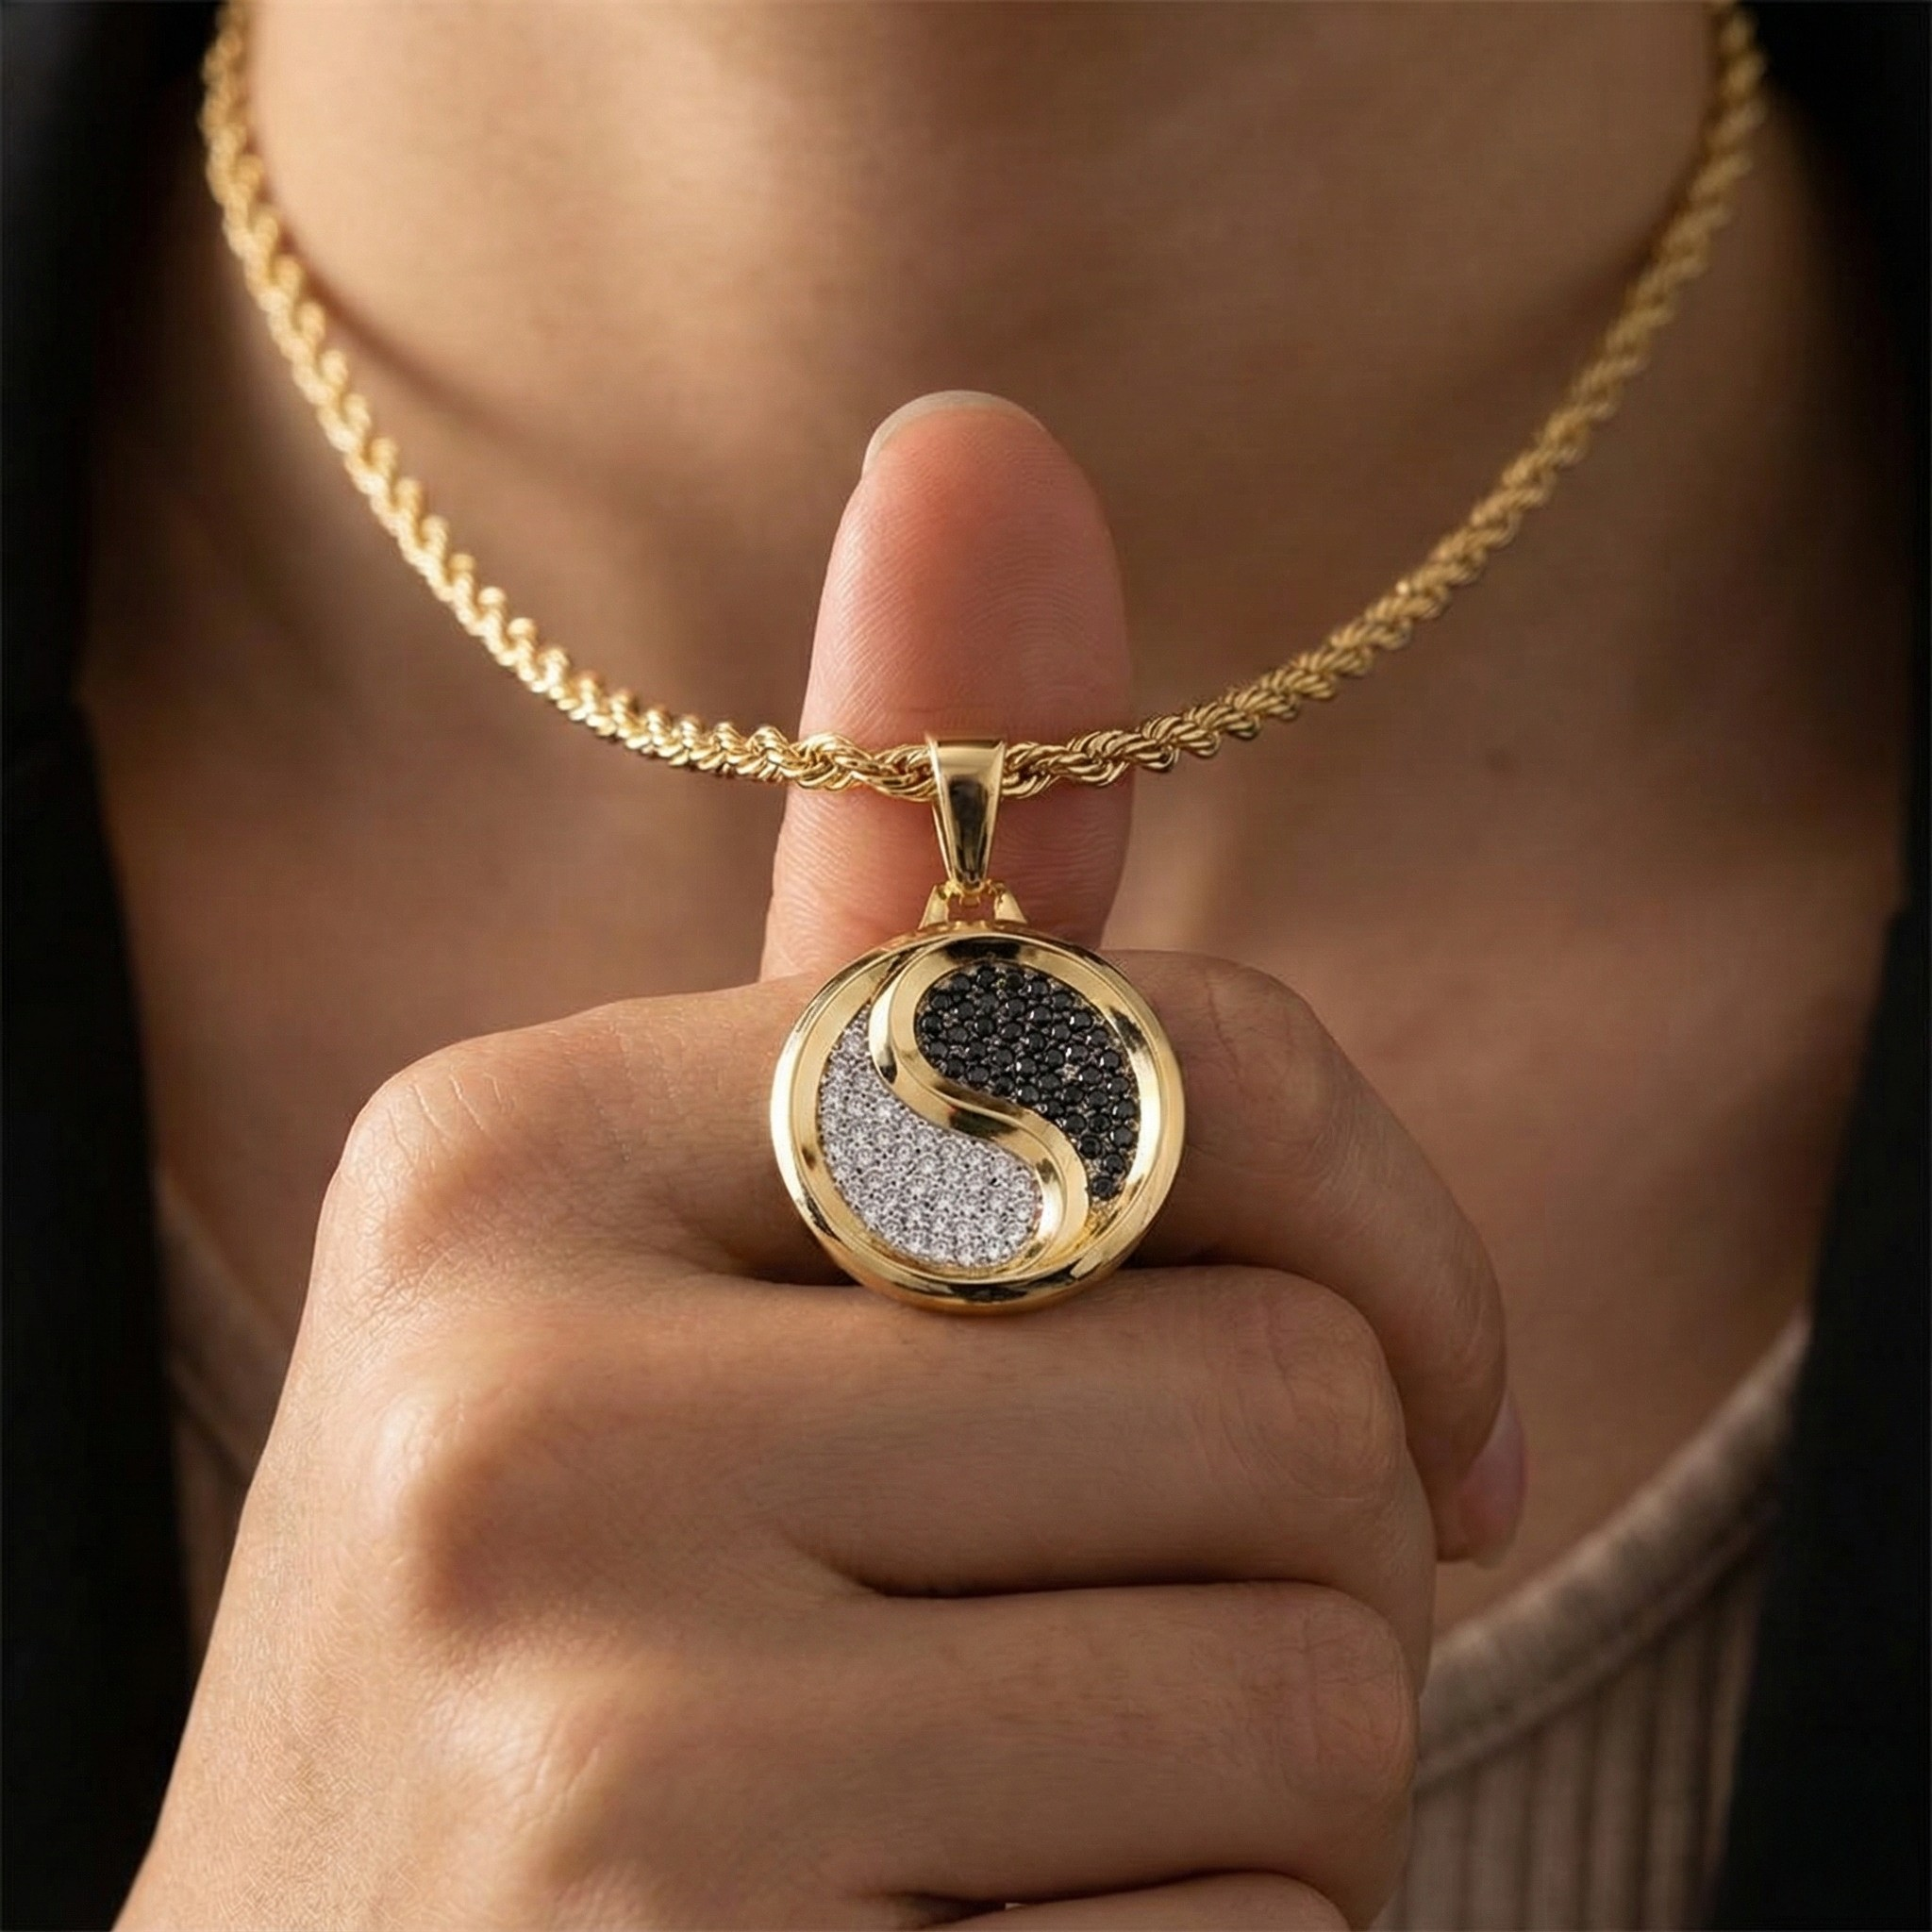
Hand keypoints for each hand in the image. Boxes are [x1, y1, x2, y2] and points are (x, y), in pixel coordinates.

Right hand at [122, 397, 1519, 1929]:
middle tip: (1122, 1671)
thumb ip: (879, 926)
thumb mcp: (699, 1270)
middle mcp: (510, 1408)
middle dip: (1311, 1563)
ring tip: (1021, 1832)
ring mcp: (601, 1732)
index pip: (1170, 1072)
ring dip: (1274, 1795)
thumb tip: (981, 439)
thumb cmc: (590, 1652)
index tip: (1428, 1392)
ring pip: (1322, 1683)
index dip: (1385, 1242)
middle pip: (1299, 1406)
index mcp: (516, 1159)